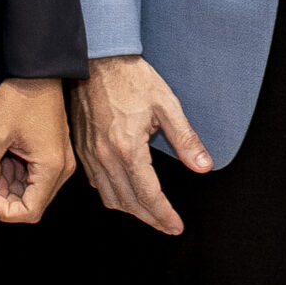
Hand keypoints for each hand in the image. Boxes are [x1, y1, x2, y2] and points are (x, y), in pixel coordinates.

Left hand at [0, 76, 75, 223]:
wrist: (37, 70)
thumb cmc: (20, 97)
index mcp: (51, 168)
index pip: (30, 212)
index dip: (3, 210)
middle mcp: (61, 169)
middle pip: (32, 203)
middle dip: (4, 196)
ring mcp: (60, 160)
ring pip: (31, 190)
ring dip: (9, 184)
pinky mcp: (54, 152)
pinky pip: (35, 175)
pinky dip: (16, 172)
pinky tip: (3, 155)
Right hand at [70, 55, 212, 234]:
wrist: (97, 58)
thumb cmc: (132, 77)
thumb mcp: (167, 104)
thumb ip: (185, 139)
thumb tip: (203, 166)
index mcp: (128, 148)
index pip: (148, 195)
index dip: (164, 215)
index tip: (176, 226)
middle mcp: (105, 157)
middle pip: (129, 203)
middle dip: (150, 219)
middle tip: (167, 225)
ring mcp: (90, 154)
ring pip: (109, 197)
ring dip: (131, 210)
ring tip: (149, 213)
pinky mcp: (82, 148)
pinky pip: (96, 183)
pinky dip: (112, 195)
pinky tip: (125, 191)